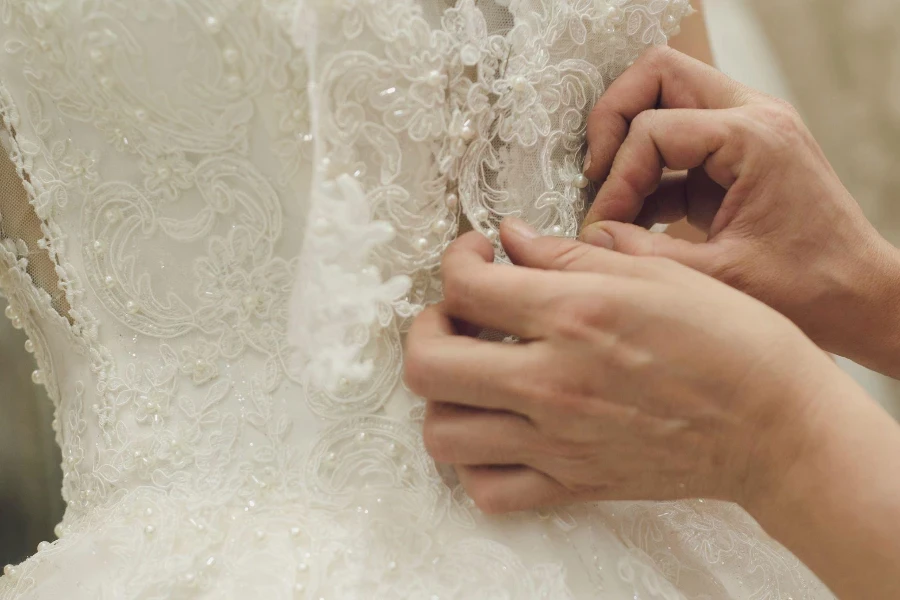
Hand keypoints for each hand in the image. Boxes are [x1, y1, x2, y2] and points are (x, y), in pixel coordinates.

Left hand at [404, 220, 838, 514]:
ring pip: (442, 433)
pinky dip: (475, 464)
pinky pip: (488, 491)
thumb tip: (511, 239)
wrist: (776, 427)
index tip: (475, 256)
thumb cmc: (731, 340)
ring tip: (471, 374)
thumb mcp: (656, 272)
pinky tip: (497, 433)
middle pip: (427, 363)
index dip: (455, 260)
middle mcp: (552, 380)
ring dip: (441, 397)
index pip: (463, 286)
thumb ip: (571, 253)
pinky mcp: (572, 483)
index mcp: (574, 315)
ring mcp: (556, 440)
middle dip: (423, 329)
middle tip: (454, 315)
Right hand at [580, 46, 899, 377]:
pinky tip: (634, 221)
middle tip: (595, 175)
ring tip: (611, 200)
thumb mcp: (720, 277)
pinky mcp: (735, 159)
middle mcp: (752, 117)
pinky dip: (647, 176)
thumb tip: (590, 237)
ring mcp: (745, 132)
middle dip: (613, 122)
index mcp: (754, 137)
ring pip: (664, 99)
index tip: (600, 223)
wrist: (861, 299)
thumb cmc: (811, 290)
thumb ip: (645, 255)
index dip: (616, 177)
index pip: (653, 128)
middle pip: (658, 75)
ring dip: (628, 145)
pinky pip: (675, 145)